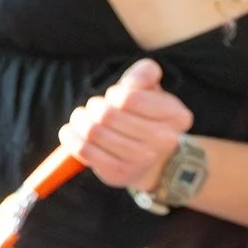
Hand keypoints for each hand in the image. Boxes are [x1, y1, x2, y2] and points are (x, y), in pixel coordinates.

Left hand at [63, 58, 193, 191]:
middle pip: (107, 115)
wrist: (149, 159)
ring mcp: (142, 160)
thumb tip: (133, 82)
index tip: (116, 97)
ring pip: (92, 132)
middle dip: (93, 106)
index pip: (129, 98)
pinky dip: (70, 137)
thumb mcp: (149, 89)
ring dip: (79, 120)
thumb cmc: (144, 116)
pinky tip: (73, 132)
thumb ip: (144, 74)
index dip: (114, 94)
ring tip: (83, 118)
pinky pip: (83, 150)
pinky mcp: (119, 173)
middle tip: (94, 108)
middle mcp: (165, 141)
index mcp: (177, 116)